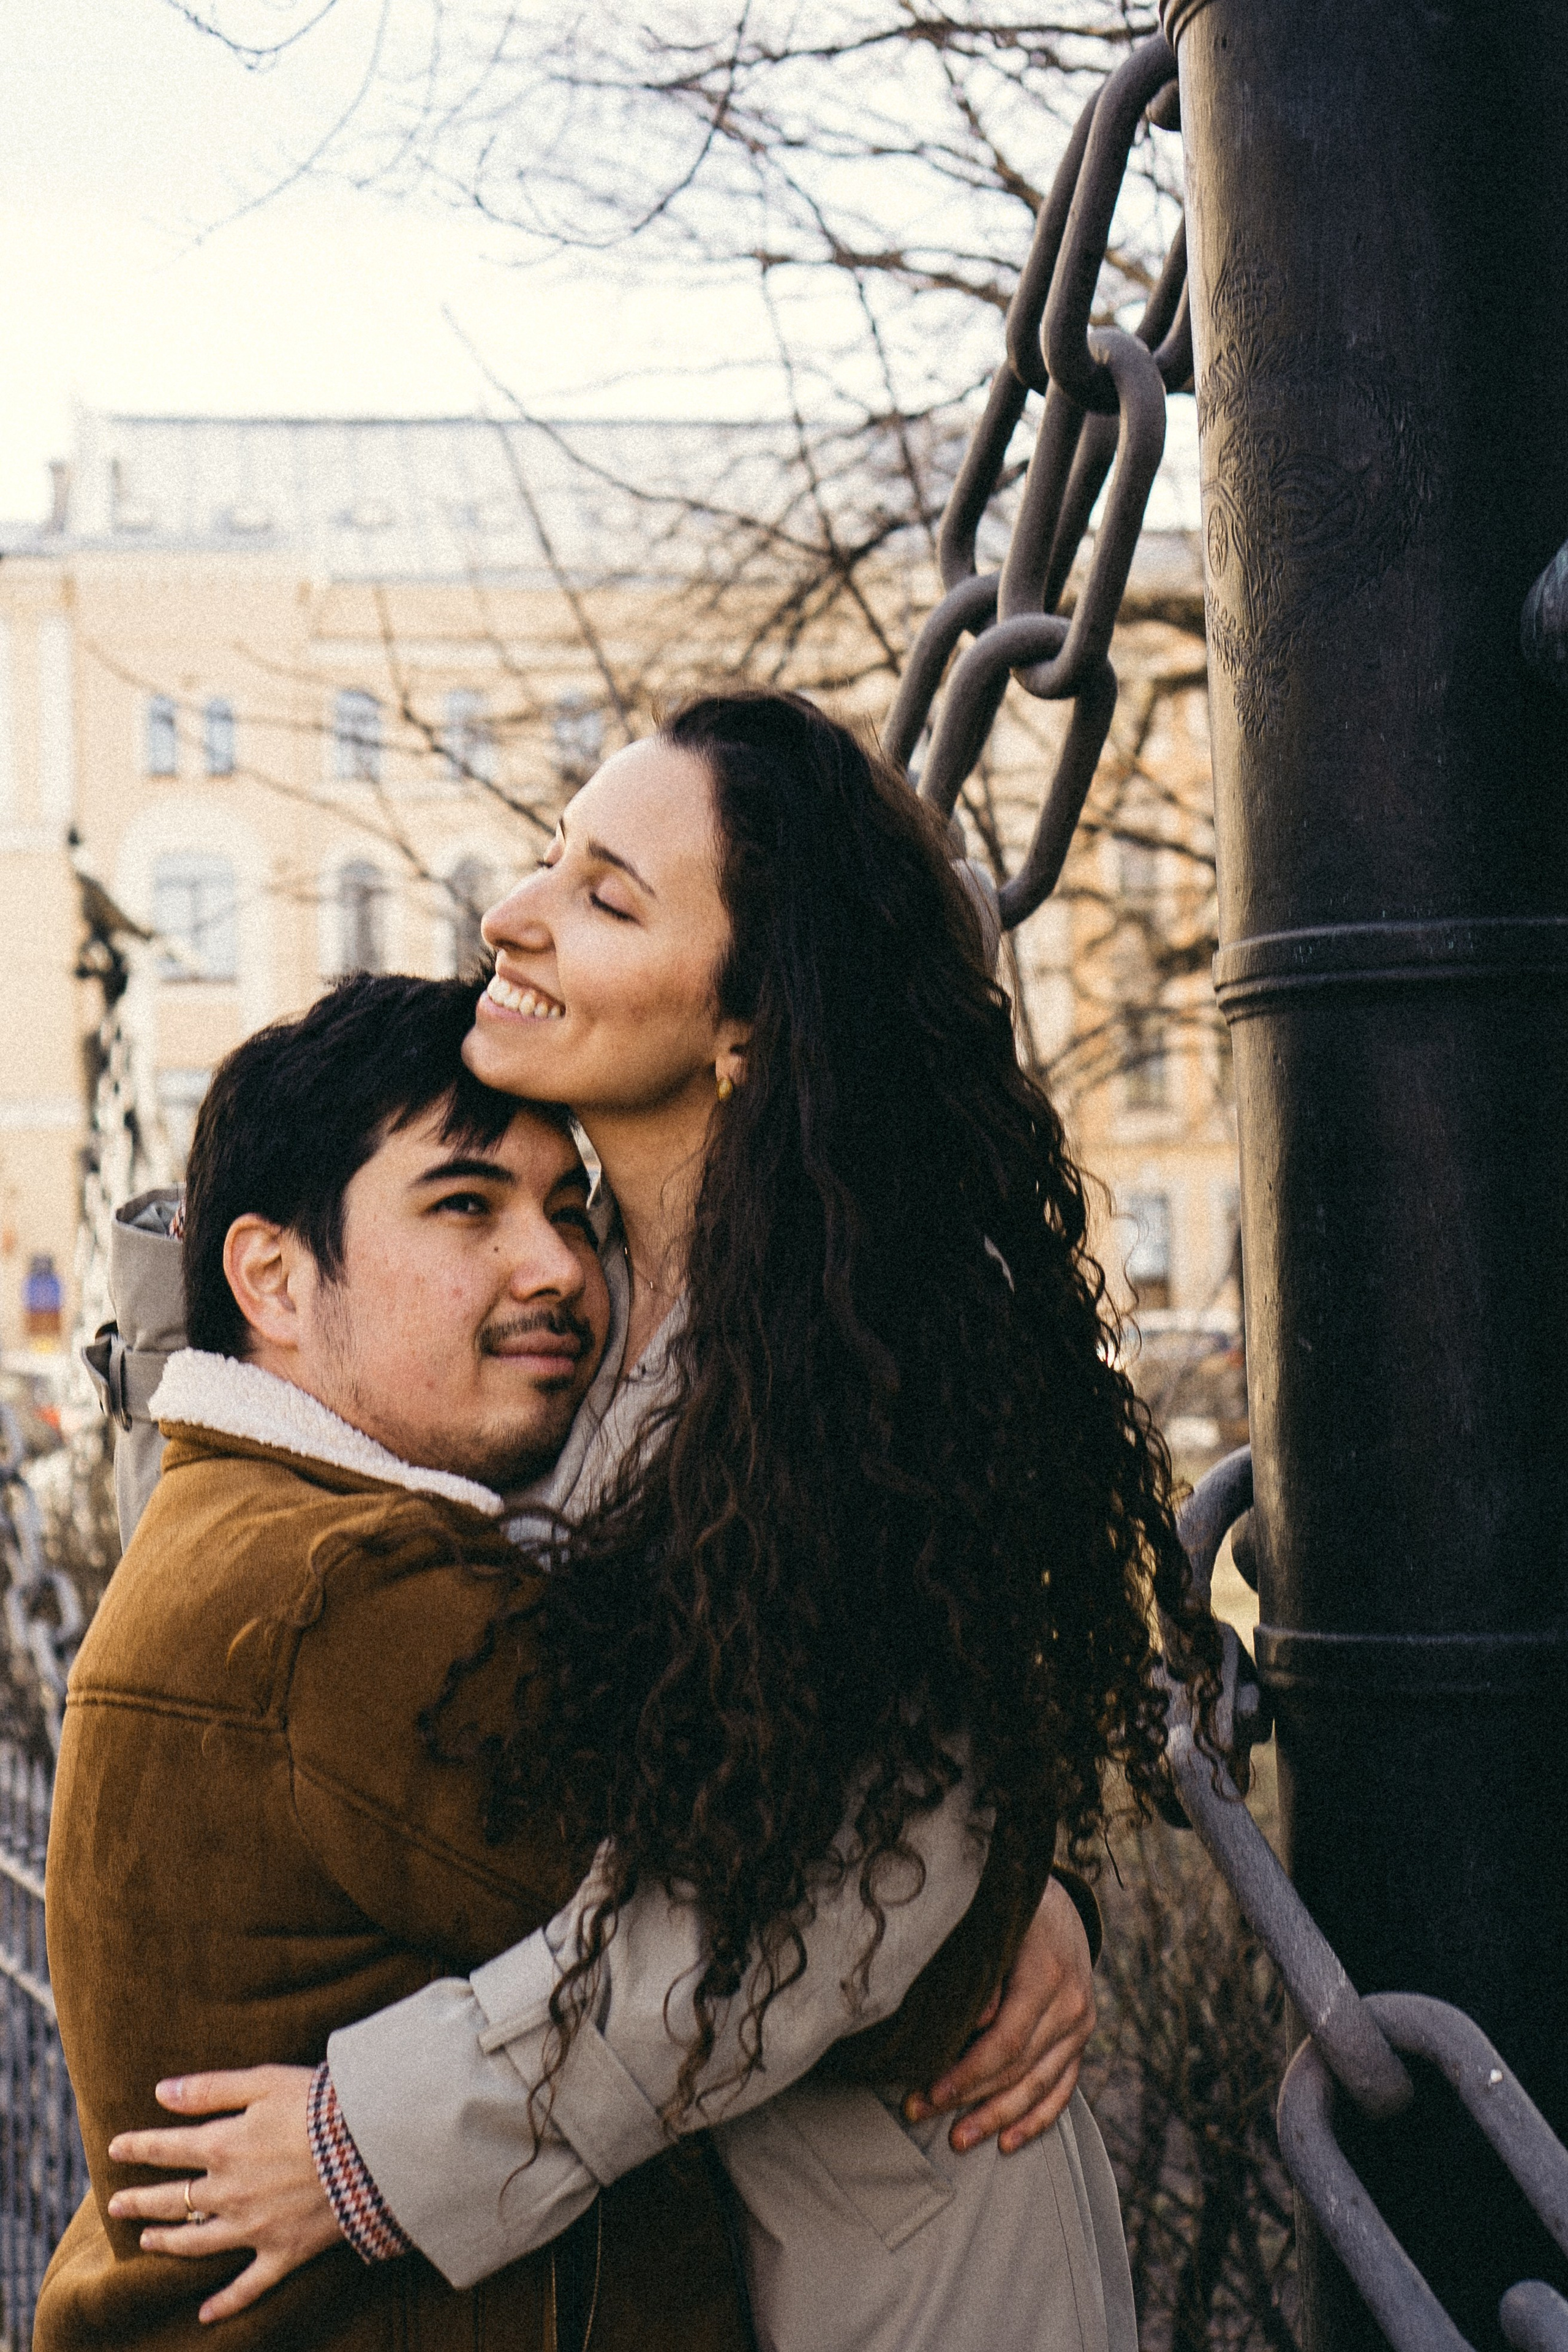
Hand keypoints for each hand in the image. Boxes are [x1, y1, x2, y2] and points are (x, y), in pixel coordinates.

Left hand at [106, 2065, 342, 2321]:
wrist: (371, 2146)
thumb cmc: (320, 2104)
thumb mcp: (264, 2080)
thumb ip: (210, 2088)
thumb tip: (162, 2092)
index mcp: (222, 2147)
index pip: (167, 2148)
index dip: (138, 2148)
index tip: (114, 2149)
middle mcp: (228, 2193)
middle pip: (172, 2201)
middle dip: (140, 2202)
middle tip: (116, 2206)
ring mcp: (253, 2228)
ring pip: (196, 2243)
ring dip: (167, 2244)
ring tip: (146, 2244)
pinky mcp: (283, 2252)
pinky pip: (247, 2286)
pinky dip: (225, 2302)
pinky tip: (205, 2314)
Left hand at [903, 1875, 1094, 2154]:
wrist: (1055, 1902)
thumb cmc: (1008, 1911)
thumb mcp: (993, 1927)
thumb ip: (983, 1975)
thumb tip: (972, 2024)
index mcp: (1046, 1974)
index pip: (1006, 2041)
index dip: (967, 2073)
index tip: (928, 2092)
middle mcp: (1071, 2005)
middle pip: (1019, 2069)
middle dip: (969, 2099)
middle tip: (917, 2114)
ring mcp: (1082, 2025)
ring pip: (1040, 2085)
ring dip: (998, 2118)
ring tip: (957, 2140)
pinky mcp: (1082, 2039)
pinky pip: (1063, 2088)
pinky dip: (1037, 2119)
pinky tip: (1008, 2143)